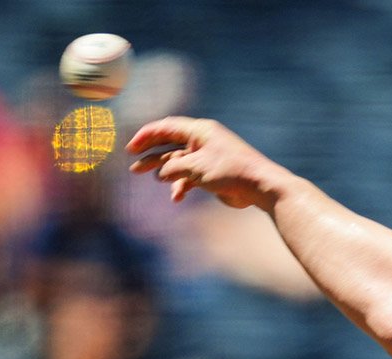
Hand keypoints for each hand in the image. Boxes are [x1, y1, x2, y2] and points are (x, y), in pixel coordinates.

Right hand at [126, 116, 287, 210]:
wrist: (260, 187)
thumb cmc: (231, 171)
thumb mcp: (196, 167)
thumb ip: (174, 168)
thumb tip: (160, 174)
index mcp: (199, 131)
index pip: (166, 127)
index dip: (147, 136)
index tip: (131, 147)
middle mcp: (202, 142)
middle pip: (170, 144)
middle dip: (152, 154)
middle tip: (134, 164)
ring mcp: (207, 158)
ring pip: (179, 162)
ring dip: (165, 171)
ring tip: (149, 177)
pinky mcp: (212, 175)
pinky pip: (191, 177)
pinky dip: (182, 186)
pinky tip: (176, 197)